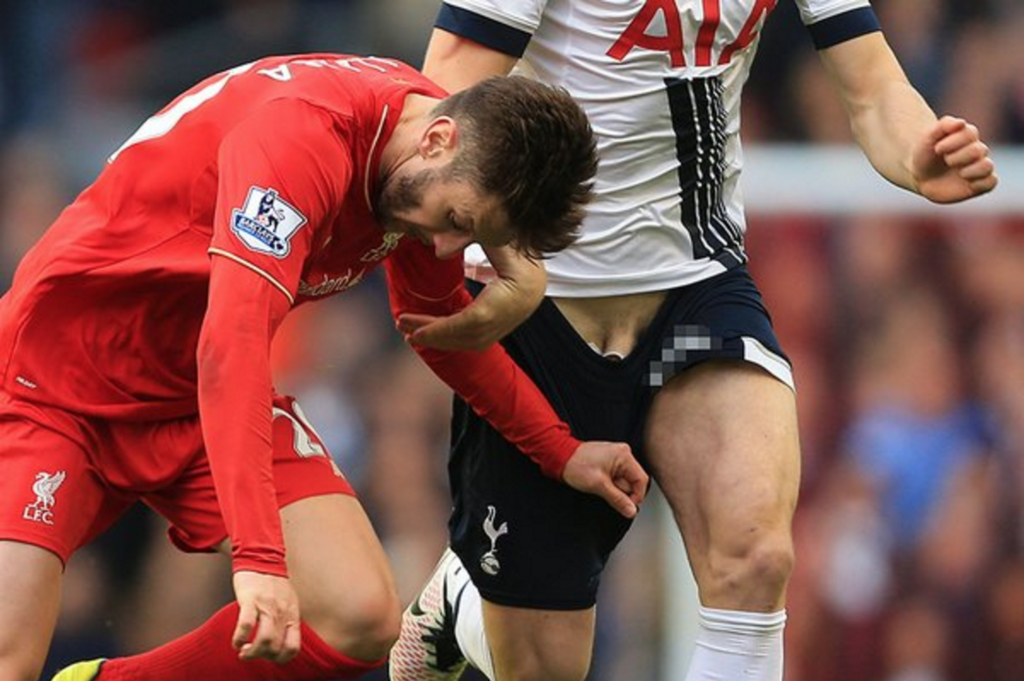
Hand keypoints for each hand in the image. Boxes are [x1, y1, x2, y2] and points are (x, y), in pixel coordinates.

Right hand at [232, 570, 301, 662]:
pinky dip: (239, 638)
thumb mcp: (288, 602)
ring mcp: (267, 605)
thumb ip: (285, 620)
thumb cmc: (273, 582)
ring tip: (244, 652)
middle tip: (252, 655)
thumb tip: (280, 641)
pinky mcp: (251, 599)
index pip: (293, 647)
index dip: (280, 659)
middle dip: (262, 657)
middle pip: (276, 647)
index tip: (269, 657)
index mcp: (291, 615)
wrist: (262, 557)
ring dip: (252, 652)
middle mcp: (281, 612)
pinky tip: (236, 641)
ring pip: (264, 640)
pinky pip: (246, 625)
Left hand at [398, 246, 545, 350]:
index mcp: (512, 294)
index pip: (473, 320)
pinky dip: (454, 338)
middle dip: (435, 335)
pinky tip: (436, 331)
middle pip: (470, 336)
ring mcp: (511, 322)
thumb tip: (438, 249)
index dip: (443, 329)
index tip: (415, 330)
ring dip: (442, 339)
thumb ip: (467, 236)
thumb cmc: (518, 244)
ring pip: (473, 342)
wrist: (540, 259)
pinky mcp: (506, 325)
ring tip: (414, 332)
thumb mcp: (494, 235)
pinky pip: (477, 339)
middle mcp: (513, 314)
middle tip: (405, 327)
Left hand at [562, 442, 648, 517]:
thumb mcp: (599, 485)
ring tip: (599, 484)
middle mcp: (622, 453)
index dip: (636, 496)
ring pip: (623, 480)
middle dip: (620, 490)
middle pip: (632, 481)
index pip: (641, 480)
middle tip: (605, 490)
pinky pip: (616, 476)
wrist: (560, 457)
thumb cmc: (576, 465)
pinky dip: (609, 483)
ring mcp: (616, 457)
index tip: (627, 507)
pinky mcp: (609, 461)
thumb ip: (618, 499)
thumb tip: (631, 510)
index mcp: (624, 455)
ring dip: (613, 487)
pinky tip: (598, 481)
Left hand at [911, 115, 997, 203]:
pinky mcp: (978, 184)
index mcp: (967, 136)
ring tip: (959, 173)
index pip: (970, 134)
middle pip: (978, 150)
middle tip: (946, 160)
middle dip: (958, 157)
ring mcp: (978, 168)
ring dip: (971, 170)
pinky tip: (966, 182)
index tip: (937, 149)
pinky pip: (991, 182)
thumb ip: (943, 126)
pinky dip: (980, 183)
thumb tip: (961, 123)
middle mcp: (976, 151)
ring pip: (987, 166)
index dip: (953, 142)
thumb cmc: (925, 153)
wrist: (919, 175)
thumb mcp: (928, 137)